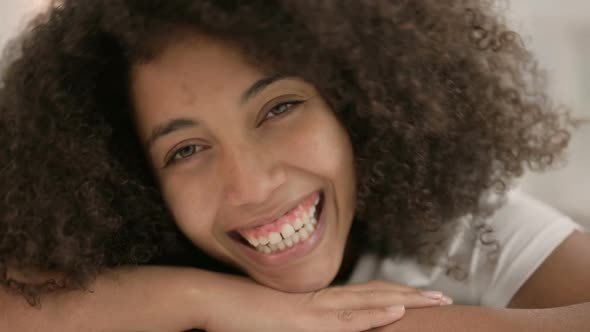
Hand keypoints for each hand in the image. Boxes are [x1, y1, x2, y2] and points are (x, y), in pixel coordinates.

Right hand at [204, 278, 451, 331]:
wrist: (213, 300)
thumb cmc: (241, 311)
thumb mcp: (280, 318)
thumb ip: (306, 319)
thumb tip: (322, 324)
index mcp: (319, 299)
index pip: (366, 294)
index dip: (396, 293)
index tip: (422, 296)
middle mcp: (322, 299)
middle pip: (376, 293)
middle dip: (414, 295)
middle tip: (445, 297)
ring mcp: (314, 309)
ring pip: (369, 301)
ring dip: (405, 300)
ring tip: (435, 301)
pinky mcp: (302, 320)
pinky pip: (344, 318)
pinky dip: (372, 314)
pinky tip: (395, 310)